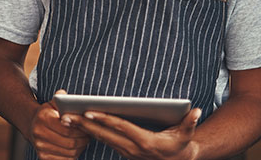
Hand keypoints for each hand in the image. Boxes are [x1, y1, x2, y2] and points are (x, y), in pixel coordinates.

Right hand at [28, 90, 90, 158]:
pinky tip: (76, 148)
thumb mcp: (53, 103)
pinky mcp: (42, 157)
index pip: (68, 128)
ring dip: (80, 148)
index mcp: (43, 118)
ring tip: (84, 141)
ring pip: (69, 152)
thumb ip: (60, 98)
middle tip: (89, 135)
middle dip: (83, 139)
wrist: (32, 125)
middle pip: (70, 142)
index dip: (81, 129)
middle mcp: (39, 133)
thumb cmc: (48, 113)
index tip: (88, 127)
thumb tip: (63, 95)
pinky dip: (73, 155)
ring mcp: (40, 147)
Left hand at [70, 107, 201, 159]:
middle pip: (104, 134)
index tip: (89, 112)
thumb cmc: (181, 145)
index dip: (104, 120)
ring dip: (82, 129)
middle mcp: (131, 148)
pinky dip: (89, 131)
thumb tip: (196, 111)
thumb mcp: (187, 134)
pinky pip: (102, 140)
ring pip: (100, 138)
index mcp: (144, 142)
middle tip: (66, 116)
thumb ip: (190, 122)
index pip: (120, 128)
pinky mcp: (121, 150)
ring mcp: (124, 150)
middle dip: (84, 125)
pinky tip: (77, 124)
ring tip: (65, 118)